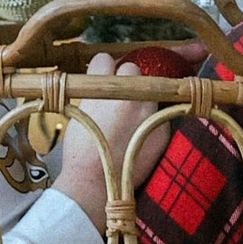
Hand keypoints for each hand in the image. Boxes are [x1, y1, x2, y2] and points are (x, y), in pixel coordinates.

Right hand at [50, 49, 152, 224]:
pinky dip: (152, 122)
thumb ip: (95, 93)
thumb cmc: (81, 151)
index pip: (105, 59)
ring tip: (131, 122)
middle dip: (126, 82)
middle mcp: (129, 93)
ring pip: (150, 90)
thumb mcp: (80, 112)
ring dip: (142, 99)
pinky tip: (140, 138)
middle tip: (119, 102)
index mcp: (103, 86)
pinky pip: (159, 115)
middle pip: (131, 69)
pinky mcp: (163, 130)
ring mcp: (148, 111)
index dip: (103, 71)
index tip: (103, 81)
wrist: (95, 184)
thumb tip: (104, 82)